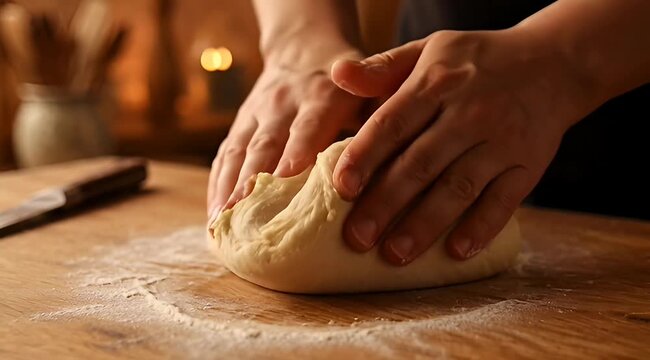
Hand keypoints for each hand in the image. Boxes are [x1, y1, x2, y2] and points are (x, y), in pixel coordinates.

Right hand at [207, 44, 364, 218]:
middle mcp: (285, 103)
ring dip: (229, 188)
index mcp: (323, 96)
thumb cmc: (350, 84)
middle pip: (266, 144)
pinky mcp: (241, 121)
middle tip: (244, 219)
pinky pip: (225, 153)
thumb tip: (393, 169)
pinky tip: (214, 214)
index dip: (297, 154)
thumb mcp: (372, 89)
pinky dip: (218, 184)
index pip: (309, 127)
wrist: (306, 48)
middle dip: (253, 182)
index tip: (285, 183)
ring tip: (221, 224)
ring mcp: (257, 112)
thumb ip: (378, 122)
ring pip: (240, 150)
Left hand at [331, 29, 596, 263]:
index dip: (365, 156)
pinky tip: (456, 252)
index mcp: (437, 83)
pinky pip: (504, 200)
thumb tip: (336, 75)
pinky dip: (481, 227)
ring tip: (394, 254)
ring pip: (458, 188)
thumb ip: (382, 66)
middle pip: (420, 164)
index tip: (340, 189)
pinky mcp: (529, 164)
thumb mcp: (428, 49)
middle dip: (385, 204)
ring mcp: (502, 141)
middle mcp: (469, 113)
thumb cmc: (476, 61)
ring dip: (425, 224)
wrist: (553, 62)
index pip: (393, 123)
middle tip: (356, 238)